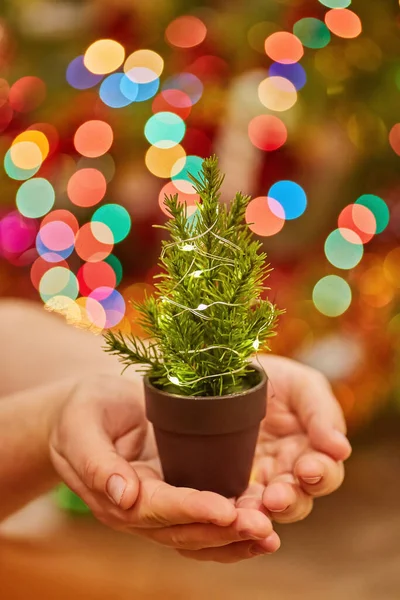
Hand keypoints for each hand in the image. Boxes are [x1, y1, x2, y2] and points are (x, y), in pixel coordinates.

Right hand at [49, 374, 278, 561]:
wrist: (86, 414)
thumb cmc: (80, 414)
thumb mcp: (80, 428)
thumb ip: (96, 462)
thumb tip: (122, 495)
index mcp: (115, 496)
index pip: (156, 509)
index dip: (191, 510)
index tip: (226, 509)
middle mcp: (140, 510)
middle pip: (184, 531)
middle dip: (224, 531)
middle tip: (262, 526)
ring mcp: (160, 505)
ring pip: (199, 535)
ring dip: (235, 539)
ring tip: (269, 536)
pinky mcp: (176, 492)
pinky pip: (205, 520)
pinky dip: (232, 528)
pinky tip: (260, 528)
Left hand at [236, 355, 351, 523]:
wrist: (225, 373)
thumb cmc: (271, 378)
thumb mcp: (301, 385)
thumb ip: (322, 412)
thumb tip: (341, 449)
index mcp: (312, 450)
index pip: (326, 473)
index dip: (320, 475)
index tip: (308, 469)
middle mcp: (287, 471)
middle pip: (298, 500)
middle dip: (290, 501)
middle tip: (276, 497)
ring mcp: (257, 479)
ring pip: (266, 509)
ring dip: (261, 513)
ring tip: (251, 510)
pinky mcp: (228, 482)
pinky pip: (234, 504)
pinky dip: (234, 511)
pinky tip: (229, 511)